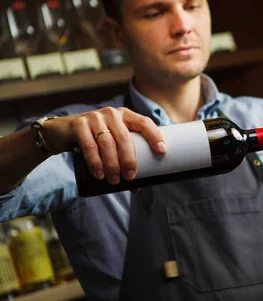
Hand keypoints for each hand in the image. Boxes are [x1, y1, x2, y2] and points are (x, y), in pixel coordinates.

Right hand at [43, 107, 165, 184]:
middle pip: (125, 137)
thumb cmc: (95, 140)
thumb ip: (123, 158)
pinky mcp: (79, 124)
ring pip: (107, 143)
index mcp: (126, 115)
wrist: (62, 132)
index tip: (162, 151)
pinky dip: (95, 162)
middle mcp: (112, 113)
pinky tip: (99, 174)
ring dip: (112, 164)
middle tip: (130, 177)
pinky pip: (89, 145)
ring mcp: (94, 117)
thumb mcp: (112, 143)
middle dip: (129, 159)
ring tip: (114, 180)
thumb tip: (138, 186)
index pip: (144, 122)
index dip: (154, 136)